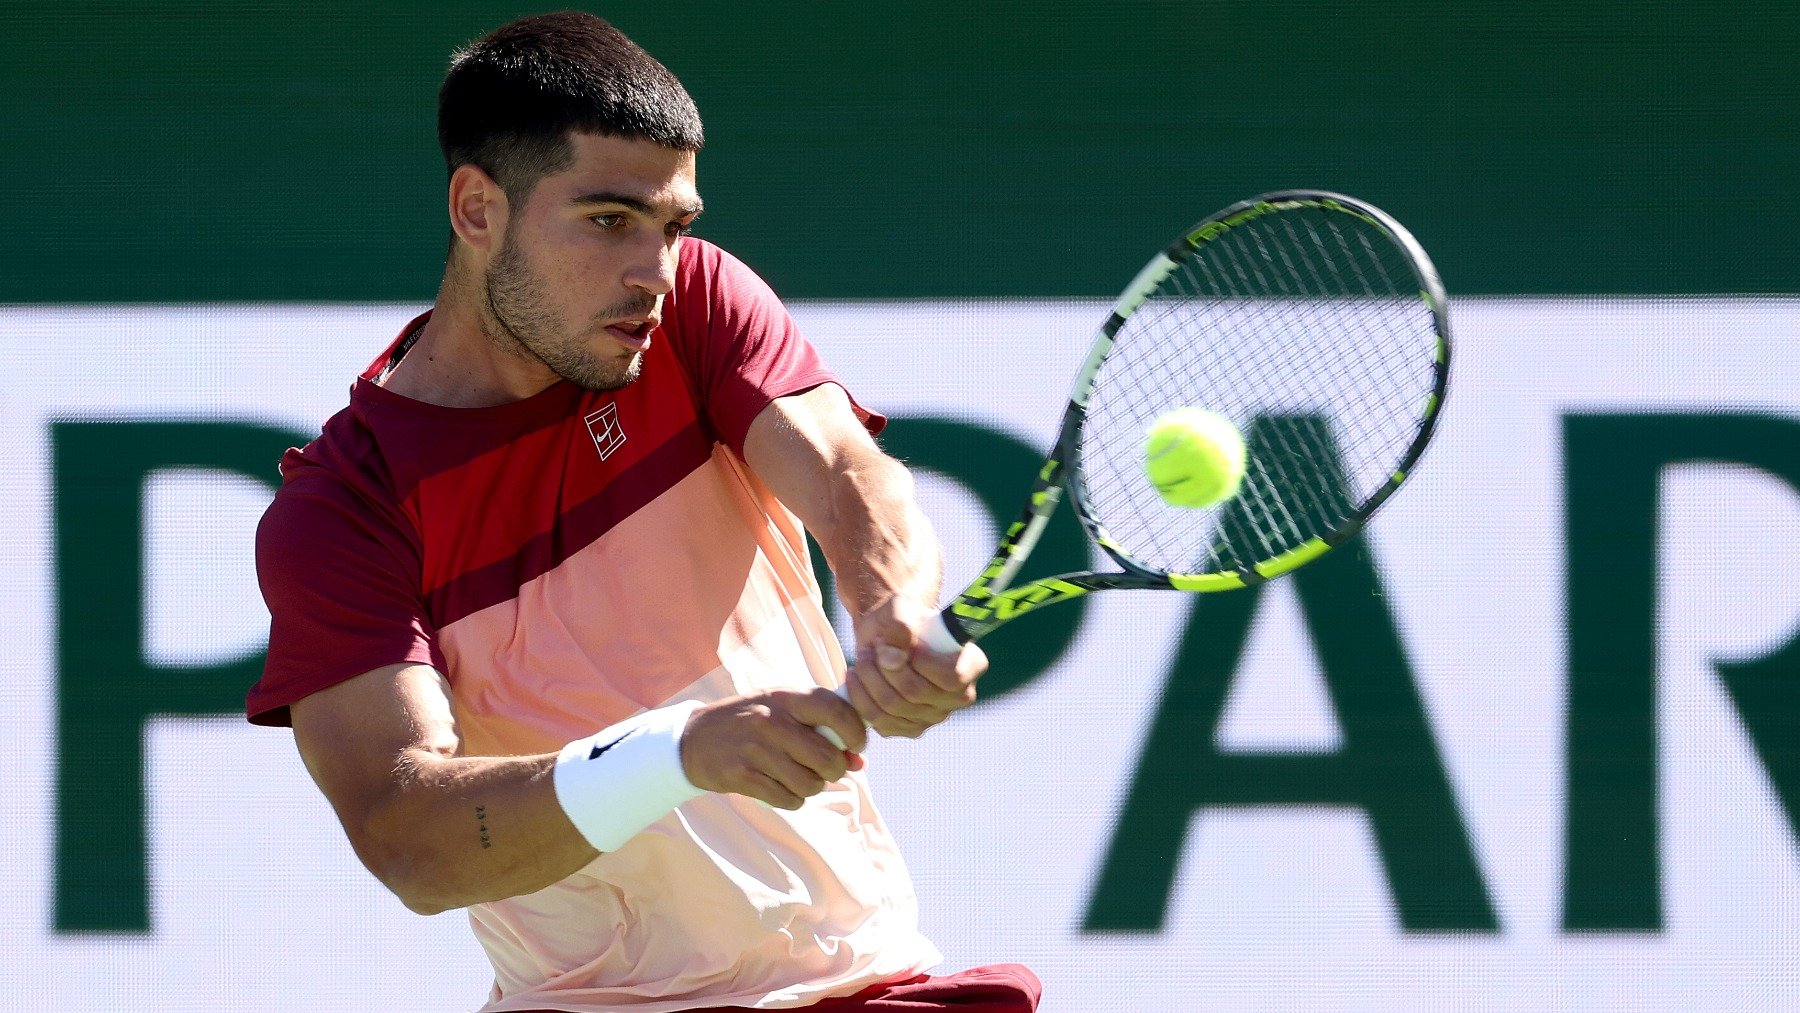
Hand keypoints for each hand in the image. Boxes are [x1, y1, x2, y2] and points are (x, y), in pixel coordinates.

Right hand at [678, 689, 867, 809]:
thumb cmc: (749, 722)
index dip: (856, 731)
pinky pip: (788, 799)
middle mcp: (771, 720)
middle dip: (835, 770)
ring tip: (798, 776)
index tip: (857, 745)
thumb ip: (821, 728)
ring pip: (810, 783)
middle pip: (827, 757)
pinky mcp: (742, 776)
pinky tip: (780, 786)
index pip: (835, 709)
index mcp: (785, 697)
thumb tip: (860, 762)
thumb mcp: (781, 711)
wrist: (693, 739)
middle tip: (827, 769)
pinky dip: (792, 798)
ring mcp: (755, 749)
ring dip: (812, 786)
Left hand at [845, 596, 986, 737]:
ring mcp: (934, 716)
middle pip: (915, 692)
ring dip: (870, 679)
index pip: (952, 677)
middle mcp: (958, 696)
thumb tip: (892, 658)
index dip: (923, 662)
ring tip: (863, 657)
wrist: (886, 635)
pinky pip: (880, 720)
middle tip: (873, 646)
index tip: (905, 642)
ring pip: (893, 706)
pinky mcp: (909, 727)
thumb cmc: (902, 617)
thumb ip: (900, 627)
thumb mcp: (902, 609)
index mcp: (971, 665)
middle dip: (885, 667)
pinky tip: (857, 678)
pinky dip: (861, 697)